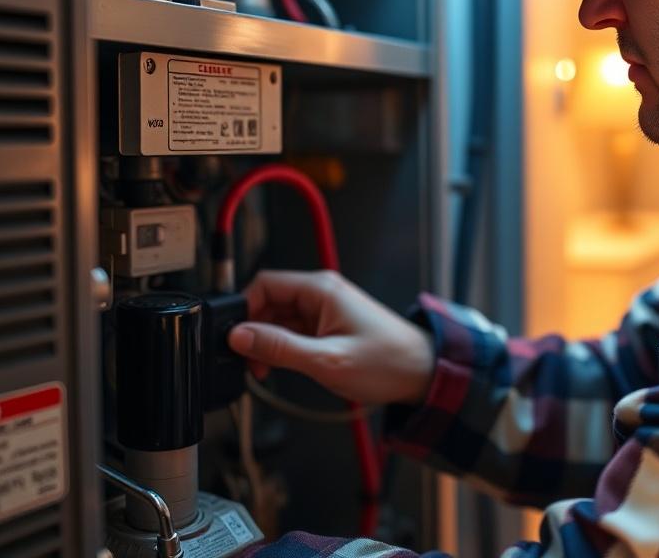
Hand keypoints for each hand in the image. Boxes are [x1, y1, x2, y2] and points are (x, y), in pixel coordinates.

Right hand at [228, 269, 434, 405]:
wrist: (422, 373)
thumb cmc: (386, 362)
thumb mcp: (325, 360)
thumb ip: (279, 347)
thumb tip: (240, 337)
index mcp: (320, 289)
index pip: (264, 284)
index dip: (244, 310)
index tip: (236, 339)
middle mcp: (321, 293)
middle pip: (268, 301)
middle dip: (254, 331)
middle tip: (251, 363)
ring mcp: (325, 309)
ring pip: (278, 318)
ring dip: (267, 343)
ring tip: (266, 371)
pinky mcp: (329, 325)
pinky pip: (293, 330)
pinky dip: (282, 347)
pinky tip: (282, 367)